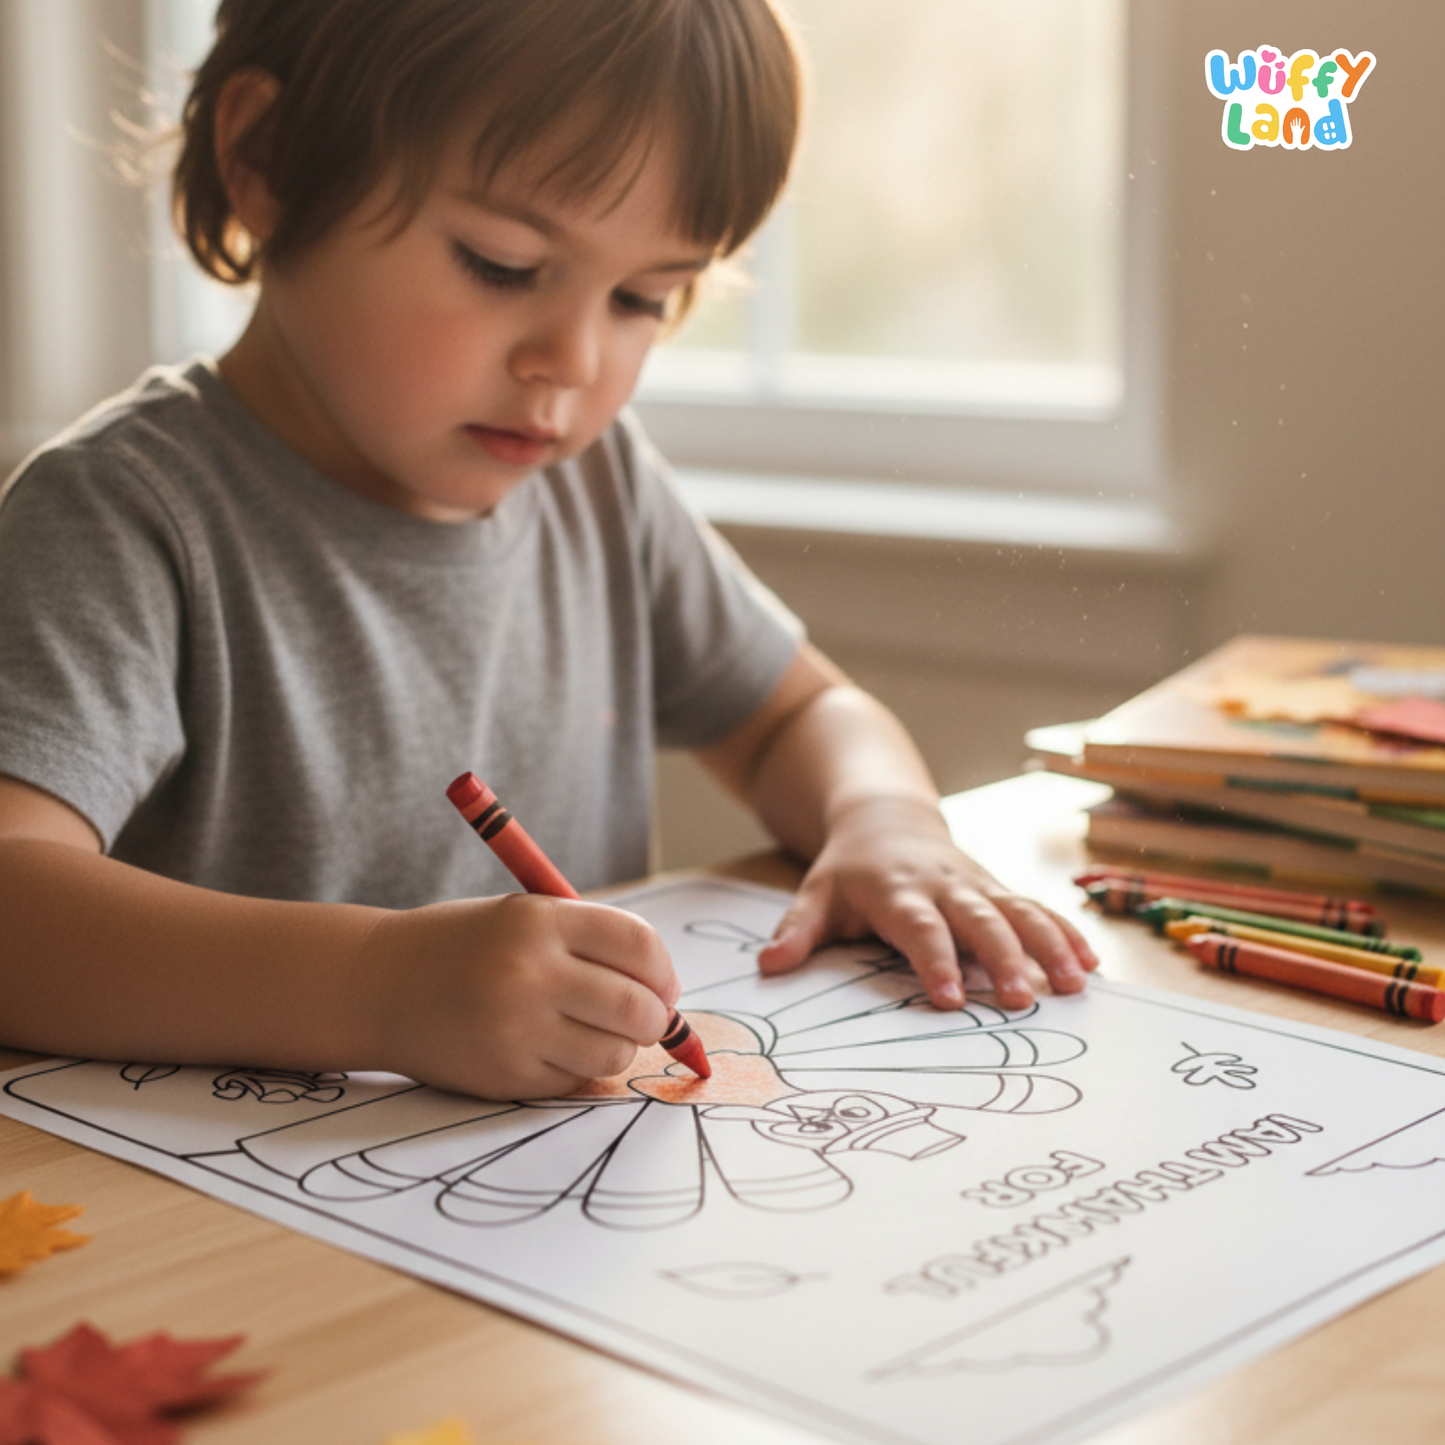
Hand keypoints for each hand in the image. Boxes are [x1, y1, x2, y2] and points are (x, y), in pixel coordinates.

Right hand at [355, 894, 679, 1098]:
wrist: (377, 985)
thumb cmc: (466, 947)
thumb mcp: (525, 918)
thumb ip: (593, 944)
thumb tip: (667, 994)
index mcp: (540, 921)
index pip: (639, 946)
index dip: (664, 970)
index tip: (662, 984)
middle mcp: (531, 973)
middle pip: (639, 1007)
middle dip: (656, 1018)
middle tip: (647, 1018)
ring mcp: (518, 1029)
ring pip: (615, 1052)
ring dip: (618, 1047)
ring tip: (590, 1031)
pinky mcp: (506, 1074)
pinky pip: (576, 1081)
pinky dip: (577, 1069)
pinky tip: (548, 1047)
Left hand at [755, 796, 1097, 1010]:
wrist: (885, 818)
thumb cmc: (850, 870)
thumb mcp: (816, 892)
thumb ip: (798, 930)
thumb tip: (769, 965)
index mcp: (897, 890)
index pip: (919, 927)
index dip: (934, 960)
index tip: (949, 999)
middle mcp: (944, 885)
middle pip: (979, 919)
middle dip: (1003, 957)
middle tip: (1022, 1000)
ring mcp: (977, 884)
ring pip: (1019, 911)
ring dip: (1048, 945)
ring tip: (1074, 984)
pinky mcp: (997, 888)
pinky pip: (1036, 908)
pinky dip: (1066, 932)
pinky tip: (1092, 963)